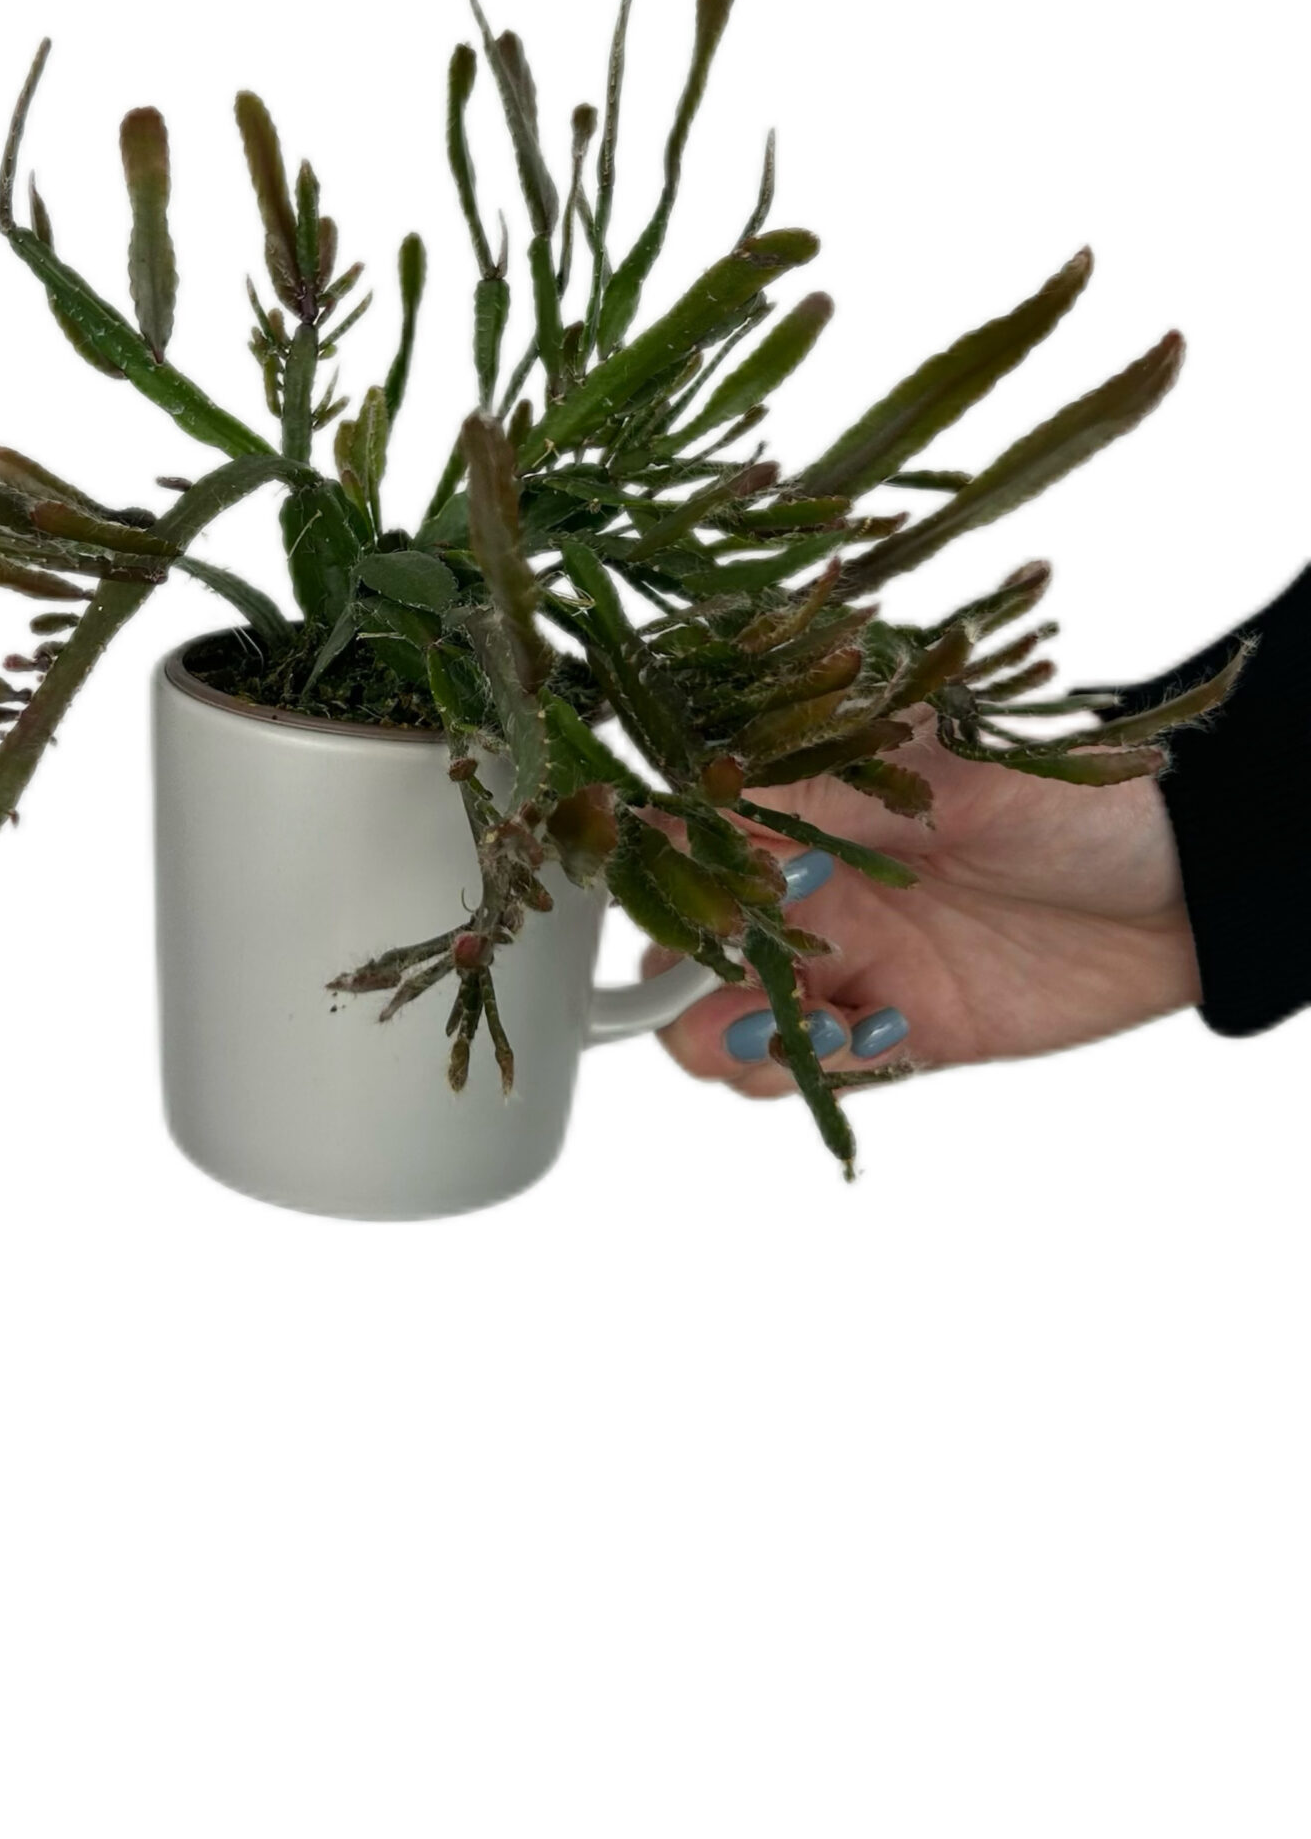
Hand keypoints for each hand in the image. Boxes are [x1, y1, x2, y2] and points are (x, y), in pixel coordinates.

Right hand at [648, 703, 1201, 1096]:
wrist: (1185, 880)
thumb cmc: (1063, 791)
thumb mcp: (934, 765)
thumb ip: (815, 788)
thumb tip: (695, 791)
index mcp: (792, 805)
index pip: (679, 845)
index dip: (654, 880)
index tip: (670, 897)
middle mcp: (800, 886)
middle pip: (676, 952)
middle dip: (678, 980)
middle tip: (736, 976)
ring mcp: (843, 963)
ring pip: (722, 1027)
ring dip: (733, 1038)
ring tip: (793, 1024)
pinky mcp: (893, 1034)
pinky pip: (812, 1072)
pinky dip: (818, 1069)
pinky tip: (884, 1029)